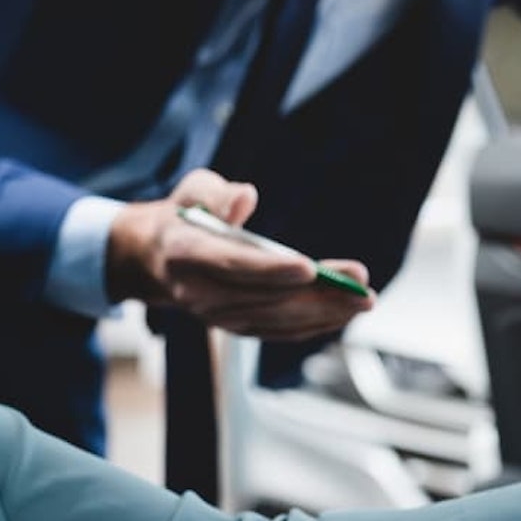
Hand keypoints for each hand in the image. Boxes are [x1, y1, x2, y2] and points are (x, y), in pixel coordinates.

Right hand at [105, 168, 372, 339]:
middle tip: (360, 285)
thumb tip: (244, 199)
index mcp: (185, 254)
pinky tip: (343, 313)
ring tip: (363, 300)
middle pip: (264, 298)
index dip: (270, 269)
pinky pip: (278, 330)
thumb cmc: (185, 216)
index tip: (309, 266)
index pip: (232, 265)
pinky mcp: (235, 326)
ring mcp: (217, 316)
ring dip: (324, 312)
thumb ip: (217, 193)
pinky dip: (313, 324)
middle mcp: (199, 293)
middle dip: (316, 293)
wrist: (158, 259)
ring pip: (277, 319)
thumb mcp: (194, 189)